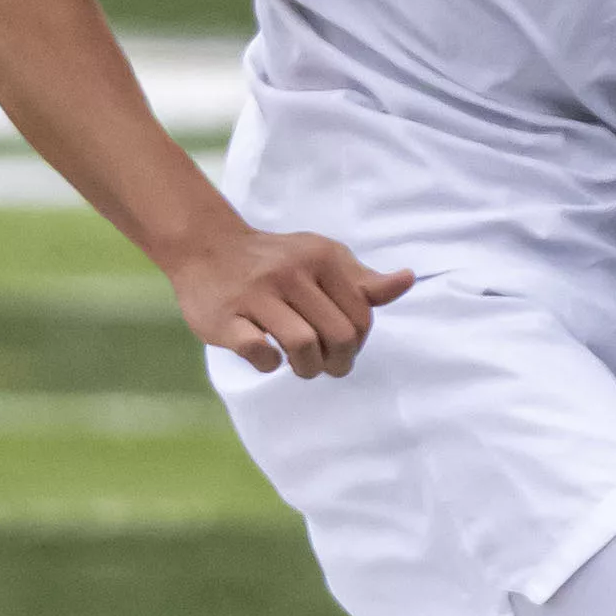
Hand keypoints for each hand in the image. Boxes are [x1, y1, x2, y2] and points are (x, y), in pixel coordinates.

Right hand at [174, 226, 414, 378]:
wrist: (207, 247)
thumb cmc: (276, 261)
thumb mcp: (323, 259)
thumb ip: (363, 280)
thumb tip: (407, 280)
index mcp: (321, 258)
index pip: (362, 317)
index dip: (357, 343)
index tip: (341, 346)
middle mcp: (291, 272)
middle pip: (339, 337)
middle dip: (338, 363)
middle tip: (325, 365)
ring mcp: (256, 295)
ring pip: (304, 346)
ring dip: (307, 368)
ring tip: (300, 365)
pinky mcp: (225, 318)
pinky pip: (259, 352)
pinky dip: (269, 363)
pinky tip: (267, 355)